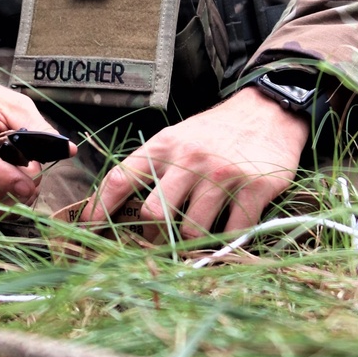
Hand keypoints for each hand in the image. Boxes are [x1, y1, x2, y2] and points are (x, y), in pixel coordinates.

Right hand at [0, 44, 74, 205]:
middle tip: (36, 174)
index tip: (30, 186)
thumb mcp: (12, 103)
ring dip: (12, 199)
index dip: (4, 177)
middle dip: (18, 189)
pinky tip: (10, 186)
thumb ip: (38, 127)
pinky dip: (0, 202)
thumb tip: (68, 150)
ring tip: (26, 180)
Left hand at [81, 86, 308, 239]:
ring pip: (191, 231)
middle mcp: (190, 159)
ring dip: (189, 244)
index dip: (100, 208)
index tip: (89, 230)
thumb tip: (120, 207)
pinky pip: (231, 232)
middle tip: (156, 244)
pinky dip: (224, 242)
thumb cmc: (215, 132)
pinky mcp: (254, 188)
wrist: (268, 111)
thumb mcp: (178, 138)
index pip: (121, 179)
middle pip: (154, 215)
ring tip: (192, 242)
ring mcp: (223, 175)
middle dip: (151, 238)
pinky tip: (223, 235)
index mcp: (165, 145)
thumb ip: (153, 167)